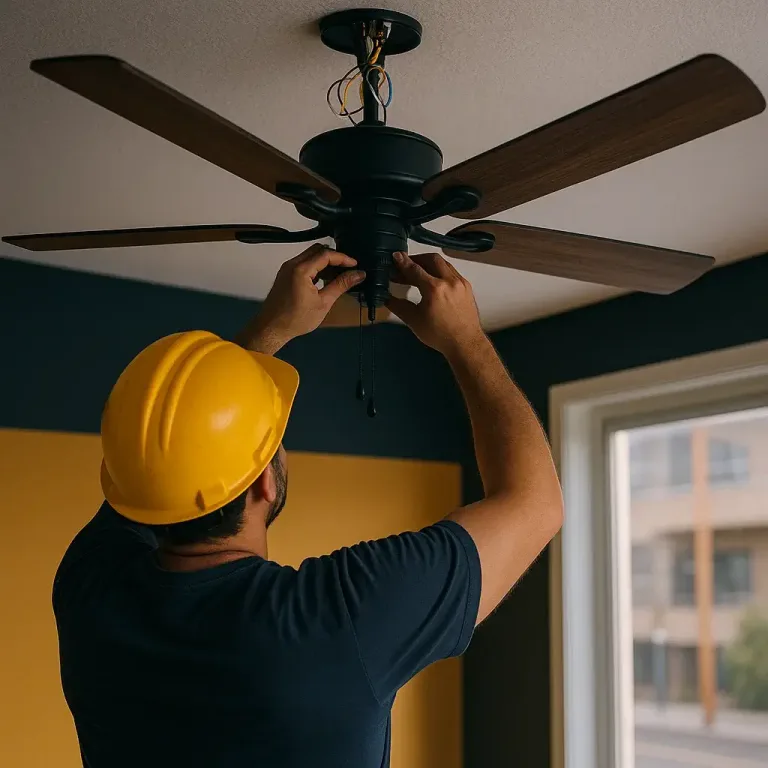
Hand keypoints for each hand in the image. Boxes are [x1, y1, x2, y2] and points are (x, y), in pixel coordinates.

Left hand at [239, 244, 364, 352]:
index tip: (354, 265)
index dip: (343, 258)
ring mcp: (287, 268)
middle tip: (348, 268)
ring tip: (338, 276)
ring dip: (325, 262)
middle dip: (334, 257)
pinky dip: (315, 267)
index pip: (326, 254)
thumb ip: (341, 285)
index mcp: (301, 270)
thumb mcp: (323, 303)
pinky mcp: (285, 274)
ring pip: (310, 256)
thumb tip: (357, 275)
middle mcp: (292, 265)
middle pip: (317, 250)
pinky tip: (324, 280)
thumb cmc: (295, 319)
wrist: (272, 328)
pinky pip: (303, 263)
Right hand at [386, 252, 483, 356]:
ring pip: (443, 263)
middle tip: (406, 265)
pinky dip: (440, 271)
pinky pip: (451, 271)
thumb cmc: (439, 334)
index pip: (415, 269)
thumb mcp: (414, 320)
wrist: (465, 343)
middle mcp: (449, 281)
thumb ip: (398, 305)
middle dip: (417, 259)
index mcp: (434, 289)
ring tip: (418, 272)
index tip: (395, 256)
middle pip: (431, 259)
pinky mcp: (466, 286)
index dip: (402, 262)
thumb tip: (386, 297)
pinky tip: (433, 280)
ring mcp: (460, 282)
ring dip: (429, 264)